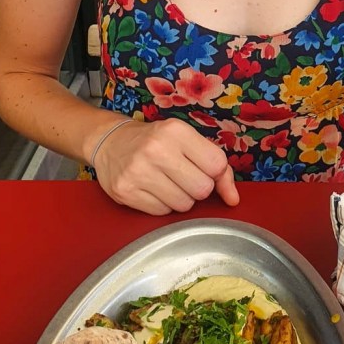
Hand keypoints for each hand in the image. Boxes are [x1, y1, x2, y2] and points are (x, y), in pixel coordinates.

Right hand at [92, 118, 239, 214]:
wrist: (110, 142)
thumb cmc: (156, 141)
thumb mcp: (187, 141)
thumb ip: (217, 166)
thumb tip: (233, 199)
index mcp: (176, 131)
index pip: (217, 165)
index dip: (216, 174)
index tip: (204, 170)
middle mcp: (156, 149)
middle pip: (202, 189)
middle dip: (198, 188)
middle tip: (183, 177)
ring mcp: (138, 171)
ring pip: (184, 205)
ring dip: (181, 198)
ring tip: (167, 183)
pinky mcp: (126, 191)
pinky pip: (162, 212)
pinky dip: (163, 205)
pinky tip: (153, 189)